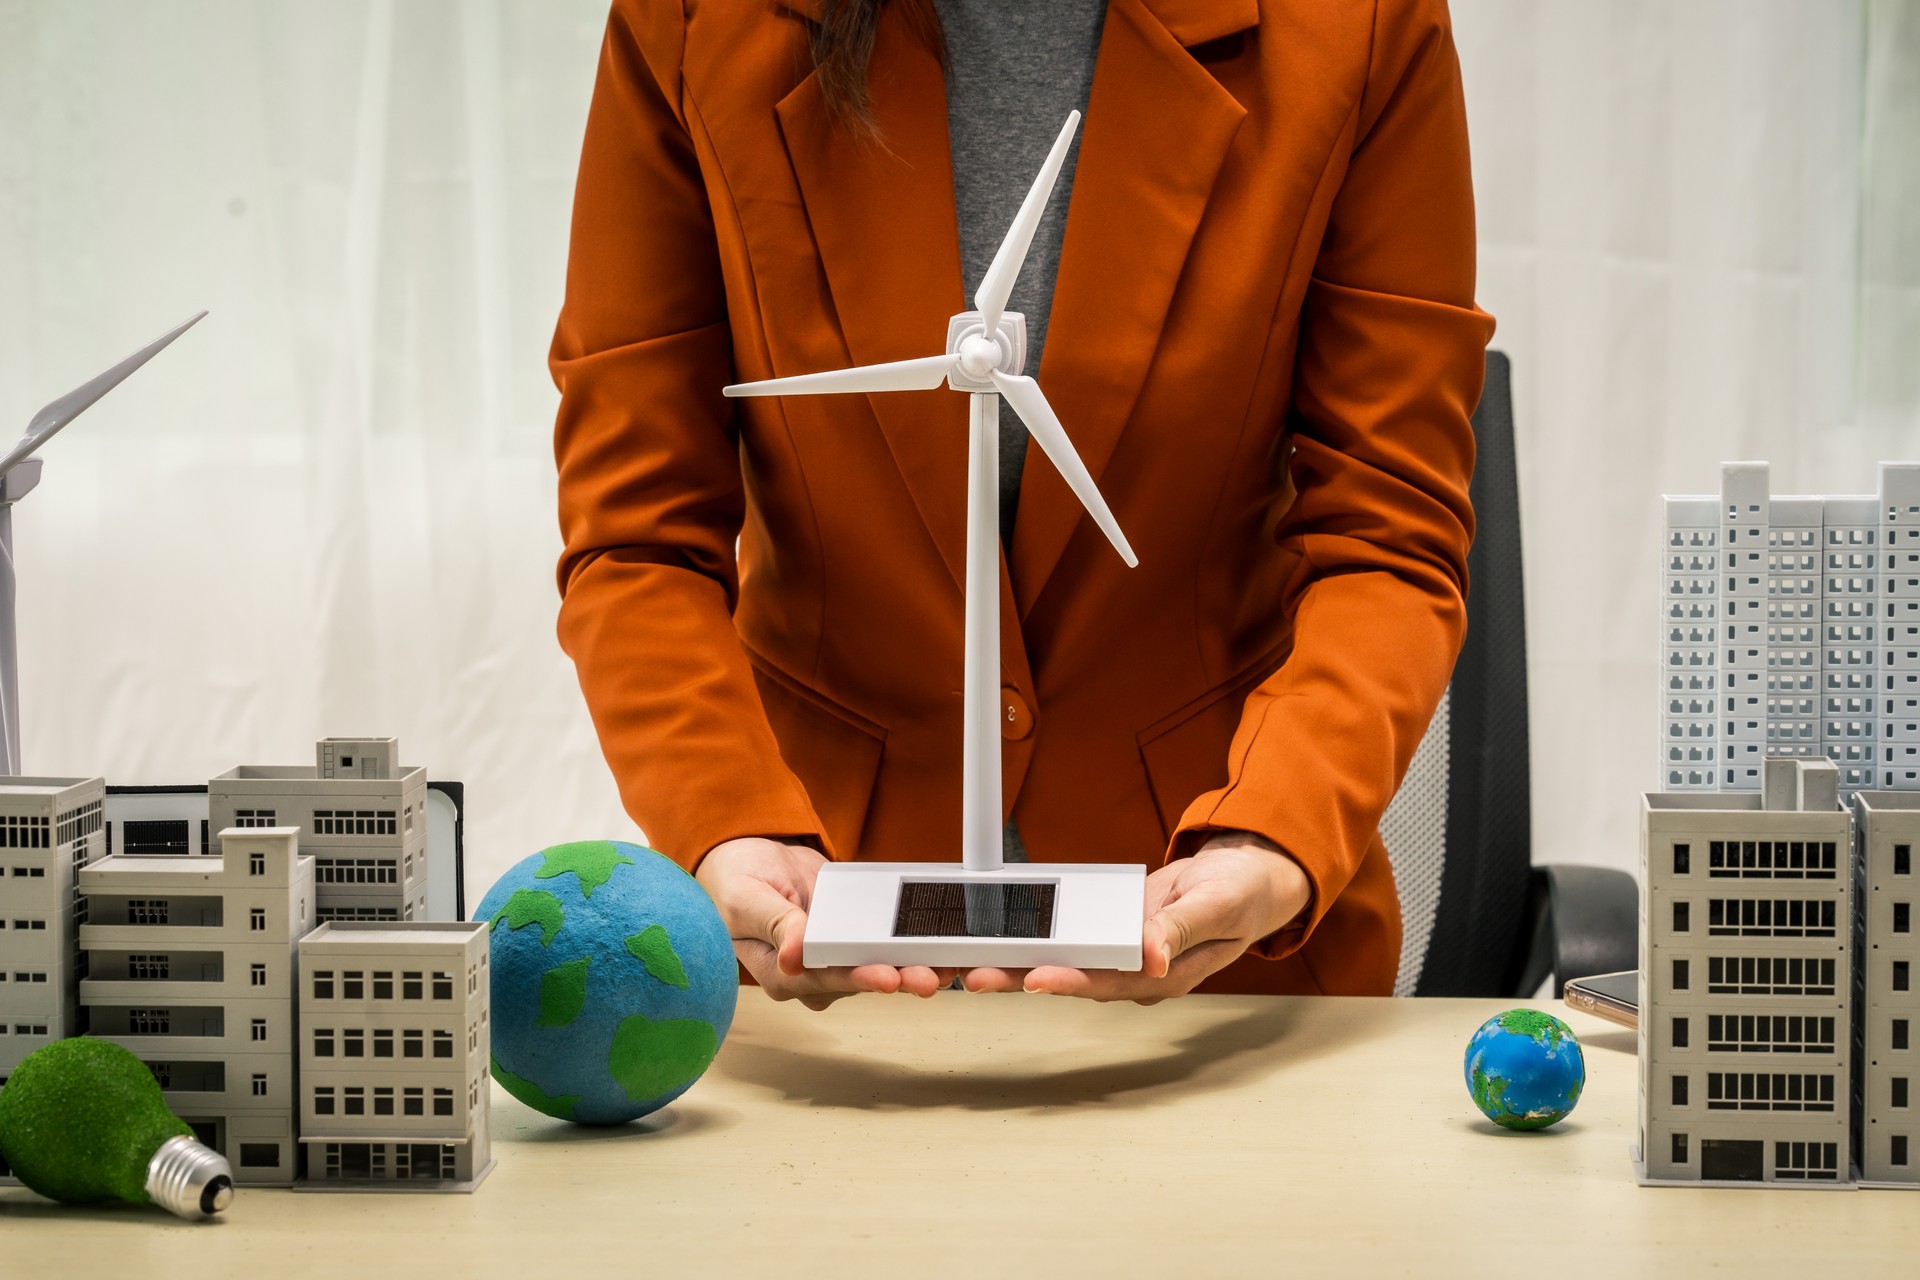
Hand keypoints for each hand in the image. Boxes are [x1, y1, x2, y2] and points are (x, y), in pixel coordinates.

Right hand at [695, 837, 953, 1009]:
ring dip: (913, 965)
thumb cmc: (735, 883)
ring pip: (879, 965)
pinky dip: (911, 942)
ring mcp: (834, 958)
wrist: (750, 860)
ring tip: (947, 963)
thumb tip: (794, 955)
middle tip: (931, 977)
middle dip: (899, 978)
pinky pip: (883, 942)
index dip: (859, 979)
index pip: (826, 981)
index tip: (887, 976)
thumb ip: (775, 924)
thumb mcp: (746, 899)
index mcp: (781, 972)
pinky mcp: (853, 938)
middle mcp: (811, 974)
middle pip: (861, 979)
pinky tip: (940, 942)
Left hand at [962, 831, 1311, 1002]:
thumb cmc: (1242, 894)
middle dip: (1023, 978)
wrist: (1246, 877)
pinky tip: (1004, 932)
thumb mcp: (1219, 905)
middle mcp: (1137, 972)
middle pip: (1073, 978)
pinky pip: (1073, 934)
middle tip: (977, 976)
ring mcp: (1123, 953)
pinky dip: (1040, 933)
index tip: (1035, 979)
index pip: (1109, 983)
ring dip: (1021, 960)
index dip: (1070, 982)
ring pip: (1066, 959)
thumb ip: (1183, 929)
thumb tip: (1152, 957)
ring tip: (973, 962)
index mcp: (1165, 974)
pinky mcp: (1113, 930)